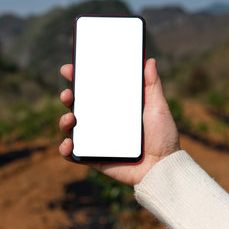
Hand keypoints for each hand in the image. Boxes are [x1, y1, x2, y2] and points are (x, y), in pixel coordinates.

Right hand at [58, 58, 179, 185]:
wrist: (163, 168)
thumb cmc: (163, 137)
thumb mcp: (158, 107)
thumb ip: (152, 85)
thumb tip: (149, 60)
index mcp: (115, 107)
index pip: (93, 90)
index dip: (79, 78)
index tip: (70, 68)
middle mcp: (102, 122)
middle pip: (77, 106)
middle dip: (67, 96)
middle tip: (68, 93)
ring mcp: (96, 140)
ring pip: (71, 127)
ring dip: (64, 121)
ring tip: (71, 118)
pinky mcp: (93, 158)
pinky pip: (73, 154)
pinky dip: (65, 148)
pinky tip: (69, 143)